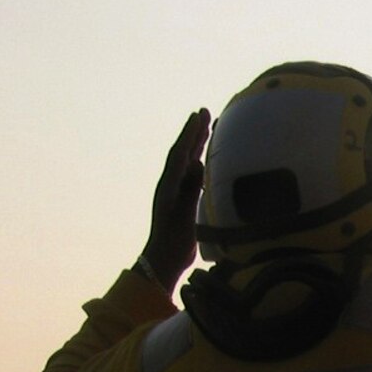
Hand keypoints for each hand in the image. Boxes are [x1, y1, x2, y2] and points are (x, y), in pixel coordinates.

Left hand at [141, 109, 210, 286]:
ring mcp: (176, 192)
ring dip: (196, 144)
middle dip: (193, 132)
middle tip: (204, 112)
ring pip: (187, 161)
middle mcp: (171, 184)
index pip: (180, 152)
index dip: (190, 133)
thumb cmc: (173, 240)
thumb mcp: (182, 215)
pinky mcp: (182, 201)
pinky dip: (200, 161)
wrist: (163, 258)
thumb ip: (189, 190)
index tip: (199, 114)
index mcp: (169, 185)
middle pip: (183, 152)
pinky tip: (206, 159)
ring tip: (207, 128)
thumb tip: (197, 163)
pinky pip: (192, 174)